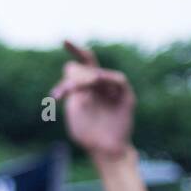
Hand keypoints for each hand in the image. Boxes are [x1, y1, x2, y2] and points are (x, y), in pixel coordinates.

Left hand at [50, 41, 135, 162]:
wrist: (103, 150)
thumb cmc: (87, 134)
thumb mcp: (75, 110)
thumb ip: (72, 92)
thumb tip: (70, 69)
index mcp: (86, 87)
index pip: (80, 65)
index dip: (75, 51)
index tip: (64, 40)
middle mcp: (100, 85)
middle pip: (90, 64)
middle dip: (77, 62)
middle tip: (64, 64)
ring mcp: (113, 90)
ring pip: (99, 74)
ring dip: (85, 79)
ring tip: (74, 89)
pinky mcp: (126, 97)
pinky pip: (118, 81)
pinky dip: (108, 78)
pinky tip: (97, 80)